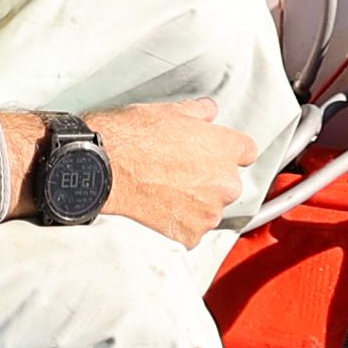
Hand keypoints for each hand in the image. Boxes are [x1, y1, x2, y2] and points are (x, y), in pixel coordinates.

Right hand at [0, 98, 252, 245]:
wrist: (100, 170)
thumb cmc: (130, 137)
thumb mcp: (165, 111)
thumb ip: (196, 113)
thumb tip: (208, 112)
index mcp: (223, 149)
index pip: (247, 150)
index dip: (227, 149)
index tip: (212, 151)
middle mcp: (224, 183)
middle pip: (230, 182)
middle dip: (211, 178)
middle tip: (180, 171)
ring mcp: (207, 213)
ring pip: (210, 208)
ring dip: (195, 202)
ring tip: (164, 190)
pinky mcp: (188, 236)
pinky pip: (191, 230)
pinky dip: (178, 223)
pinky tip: (157, 209)